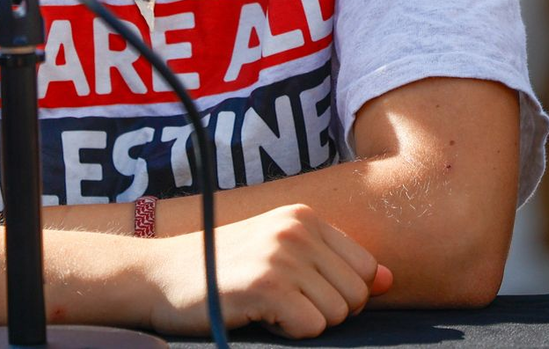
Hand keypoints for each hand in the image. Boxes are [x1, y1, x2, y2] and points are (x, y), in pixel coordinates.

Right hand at [145, 203, 391, 338]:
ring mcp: (281, 253)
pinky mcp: (266, 283)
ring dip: (304, 321)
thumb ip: (333, 263)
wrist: (160, 275)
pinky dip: (288, 332)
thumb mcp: (280, 253)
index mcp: (303, 215)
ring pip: (337, 315)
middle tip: (280, 300)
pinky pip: (312, 328)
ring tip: (266, 304)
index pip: (366, 268)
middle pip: (356, 295)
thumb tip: (388, 280)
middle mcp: (296, 227)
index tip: (300, 290)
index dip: (339, 292)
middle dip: (325, 310)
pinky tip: (258, 315)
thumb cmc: (223, 269)